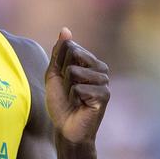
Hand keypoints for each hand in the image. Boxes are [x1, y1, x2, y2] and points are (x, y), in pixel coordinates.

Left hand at [45, 28, 109, 145]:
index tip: (63, 80)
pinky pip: (79, 88)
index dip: (59, 65)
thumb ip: (59, 52)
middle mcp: (101, 68)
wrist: (66, 128)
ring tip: (75, 99)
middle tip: (68, 90)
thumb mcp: (54, 74)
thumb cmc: (61, 102)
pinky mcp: (104, 95)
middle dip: (63, 74)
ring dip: (67, 88)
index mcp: (91, 61)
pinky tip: (81, 106)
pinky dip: (73, 98)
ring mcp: (104, 81)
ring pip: (74, 72)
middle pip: (73, 55)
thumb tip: (66, 29)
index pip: (70, 47)